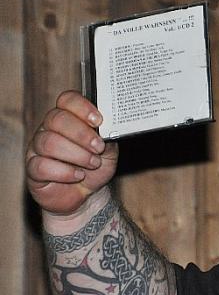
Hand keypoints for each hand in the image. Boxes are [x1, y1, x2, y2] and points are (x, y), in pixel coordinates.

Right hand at [26, 90, 118, 214]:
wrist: (87, 194)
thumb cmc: (95, 166)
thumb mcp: (109, 150)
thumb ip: (107, 136)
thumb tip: (109, 127)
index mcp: (69, 117)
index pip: (67, 100)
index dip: (82, 107)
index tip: (99, 121)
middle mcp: (49, 128)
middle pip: (57, 119)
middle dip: (82, 134)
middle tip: (99, 148)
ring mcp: (38, 148)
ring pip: (49, 142)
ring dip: (77, 154)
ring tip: (93, 164)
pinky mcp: (32, 169)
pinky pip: (41, 165)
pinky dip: (64, 172)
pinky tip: (78, 176)